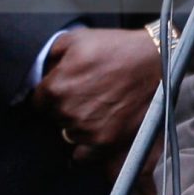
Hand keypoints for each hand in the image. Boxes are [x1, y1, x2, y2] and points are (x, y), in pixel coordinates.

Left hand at [32, 28, 162, 163]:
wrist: (155, 62)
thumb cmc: (117, 49)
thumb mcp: (77, 38)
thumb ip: (52, 54)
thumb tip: (45, 70)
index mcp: (55, 87)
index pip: (38, 102)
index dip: (51, 96)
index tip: (64, 91)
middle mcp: (67, 111)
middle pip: (54, 118)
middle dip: (65, 108)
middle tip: (86, 96)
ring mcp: (85, 129)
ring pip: (68, 134)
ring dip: (77, 125)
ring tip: (97, 109)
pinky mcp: (104, 141)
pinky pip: (82, 156)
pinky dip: (86, 147)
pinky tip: (95, 132)